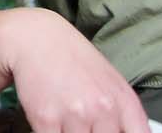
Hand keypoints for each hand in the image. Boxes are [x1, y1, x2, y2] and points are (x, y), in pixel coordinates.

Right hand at [0, 9, 149, 132]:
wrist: (37, 37)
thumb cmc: (74, 59)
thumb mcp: (111, 82)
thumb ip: (124, 115)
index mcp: (124, 101)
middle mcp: (103, 109)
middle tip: (86, 123)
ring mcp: (74, 114)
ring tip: (67, 118)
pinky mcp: (45, 118)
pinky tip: (52, 120)